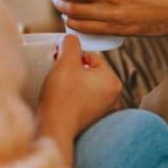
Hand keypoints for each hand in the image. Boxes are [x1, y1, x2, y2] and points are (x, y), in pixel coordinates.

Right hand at [35, 35, 120, 165]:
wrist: (53, 128)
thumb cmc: (62, 97)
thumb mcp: (66, 62)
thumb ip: (71, 44)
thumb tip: (71, 38)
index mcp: (113, 82)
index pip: (93, 57)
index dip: (73, 57)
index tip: (61, 63)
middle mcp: (113, 97)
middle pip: (89, 71)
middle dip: (72, 70)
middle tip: (59, 75)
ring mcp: (103, 110)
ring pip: (84, 85)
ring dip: (71, 82)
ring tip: (59, 88)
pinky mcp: (91, 119)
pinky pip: (82, 99)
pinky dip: (72, 96)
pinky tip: (61, 100)